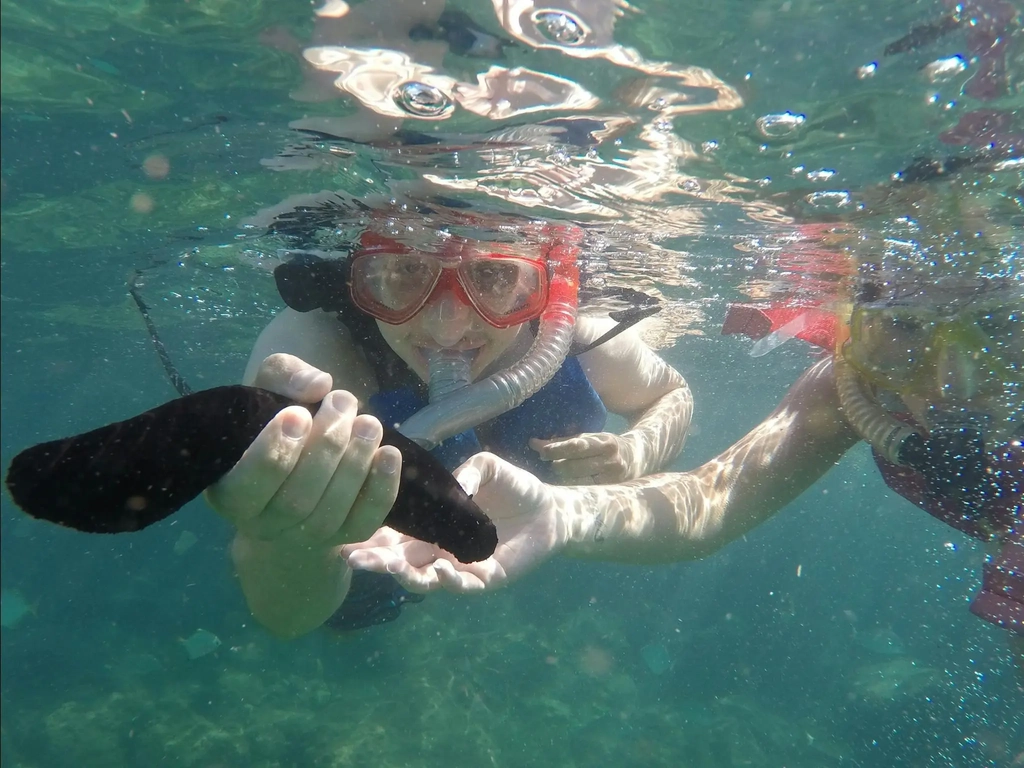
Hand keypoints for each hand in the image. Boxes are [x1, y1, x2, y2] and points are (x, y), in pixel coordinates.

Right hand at [205, 353, 401, 549]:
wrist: (299, 469)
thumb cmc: (276, 426)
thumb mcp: (266, 392)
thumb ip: (283, 376)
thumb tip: (317, 384)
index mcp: (230, 493)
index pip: (246, 486)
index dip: (273, 451)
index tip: (299, 412)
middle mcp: (263, 525)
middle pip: (296, 500)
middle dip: (325, 446)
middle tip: (343, 402)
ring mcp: (305, 537)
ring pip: (330, 512)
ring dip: (355, 463)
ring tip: (369, 422)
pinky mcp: (343, 537)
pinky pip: (364, 522)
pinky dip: (380, 488)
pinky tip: (390, 454)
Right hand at [342, 452, 572, 592]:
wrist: (551, 510)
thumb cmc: (515, 488)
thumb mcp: (488, 466)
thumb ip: (470, 469)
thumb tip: (458, 486)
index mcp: (429, 525)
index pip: (392, 535)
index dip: (369, 537)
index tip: (346, 536)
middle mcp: (438, 550)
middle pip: (399, 562)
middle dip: (377, 563)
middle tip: (356, 559)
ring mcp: (460, 567)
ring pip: (424, 580)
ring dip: (407, 577)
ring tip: (395, 568)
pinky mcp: (486, 579)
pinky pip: (462, 586)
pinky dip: (448, 581)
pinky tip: (439, 571)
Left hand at [529, 432, 636, 483]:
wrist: (637, 457)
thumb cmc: (606, 446)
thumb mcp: (590, 438)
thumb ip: (563, 441)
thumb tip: (533, 443)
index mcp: (606, 442)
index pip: (576, 446)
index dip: (556, 449)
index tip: (541, 451)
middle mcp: (611, 461)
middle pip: (574, 467)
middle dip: (556, 465)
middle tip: (548, 462)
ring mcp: (612, 479)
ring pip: (576, 481)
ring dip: (561, 477)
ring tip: (557, 472)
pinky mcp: (610, 491)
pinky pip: (583, 491)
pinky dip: (571, 487)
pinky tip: (566, 483)